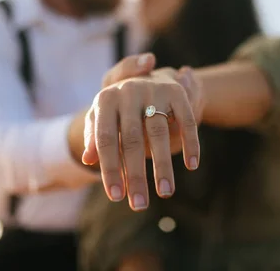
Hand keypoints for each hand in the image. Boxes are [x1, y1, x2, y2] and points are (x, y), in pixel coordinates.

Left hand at [82, 58, 200, 211]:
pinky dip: (190, 143)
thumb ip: (93, 136)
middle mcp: (129, 91)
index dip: (110, 169)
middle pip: (132, 140)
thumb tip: (87, 159)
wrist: (144, 75)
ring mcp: (154, 90)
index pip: (106, 139)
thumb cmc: (118, 107)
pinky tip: (192, 165)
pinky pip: (185, 120)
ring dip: (163, 165)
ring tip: (165, 192)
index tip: (116, 197)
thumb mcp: (101, 115)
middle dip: (136, 175)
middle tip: (139, 204)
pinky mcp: (176, 92)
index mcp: (105, 99)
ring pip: (159, 133)